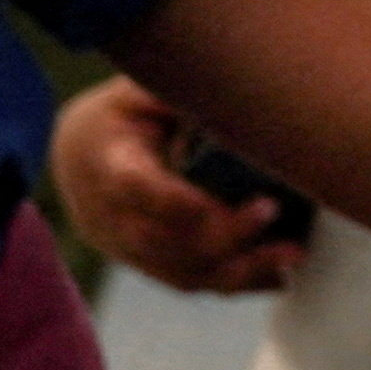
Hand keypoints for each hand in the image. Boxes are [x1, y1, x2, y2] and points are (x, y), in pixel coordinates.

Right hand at [51, 78, 313, 294]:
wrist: (77, 156)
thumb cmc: (121, 115)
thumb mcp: (139, 91)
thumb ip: (177, 94)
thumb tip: (237, 88)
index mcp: (104, 161)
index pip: (130, 185)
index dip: (171, 200)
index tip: (212, 200)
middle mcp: (109, 215)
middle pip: (161, 240)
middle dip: (221, 235)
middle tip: (273, 210)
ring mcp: (125, 248)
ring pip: (179, 272)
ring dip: (239, 268)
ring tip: (292, 254)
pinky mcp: (147, 265)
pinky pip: (191, 281)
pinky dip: (236, 280)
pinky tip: (278, 275)